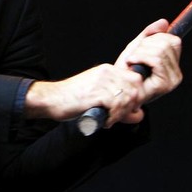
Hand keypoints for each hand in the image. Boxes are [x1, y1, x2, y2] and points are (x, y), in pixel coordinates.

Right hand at [25, 19, 181, 126]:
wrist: (51, 99)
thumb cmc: (72, 100)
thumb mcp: (98, 97)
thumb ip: (120, 104)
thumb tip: (140, 114)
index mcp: (107, 70)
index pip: (136, 79)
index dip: (136, 96)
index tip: (126, 108)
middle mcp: (106, 72)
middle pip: (135, 88)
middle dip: (131, 105)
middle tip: (118, 116)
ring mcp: (101, 82)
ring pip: (128, 97)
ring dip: (122, 113)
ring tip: (110, 120)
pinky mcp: (96, 93)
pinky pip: (116, 105)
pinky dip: (114, 117)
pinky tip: (105, 122)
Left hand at [114, 18, 182, 107]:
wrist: (115, 90)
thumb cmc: (124, 72)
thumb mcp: (136, 48)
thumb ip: (149, 35)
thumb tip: (164, 22)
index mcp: (172, 65)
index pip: (172, 40)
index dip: (154, 38)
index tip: (140, 47)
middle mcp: (176, 74)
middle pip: (166, 43)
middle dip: (145, 45)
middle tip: (134, 56)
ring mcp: (172, 80)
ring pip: (160, 50)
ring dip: (140, 52)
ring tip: (131, 61)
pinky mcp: (164, 85)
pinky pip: (156, 60)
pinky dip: (140, 57)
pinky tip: (131, 62)